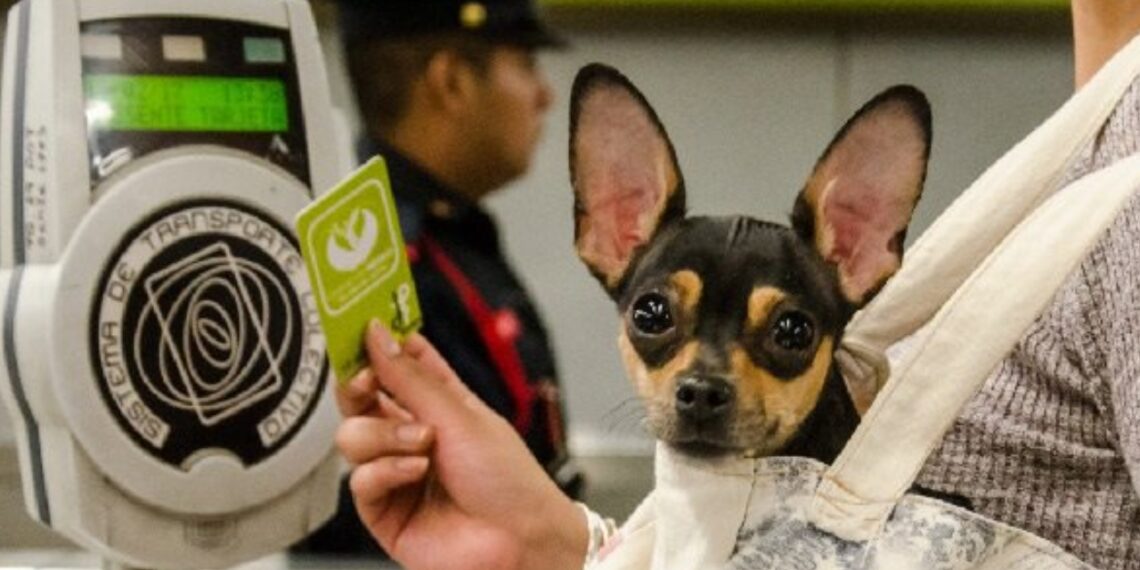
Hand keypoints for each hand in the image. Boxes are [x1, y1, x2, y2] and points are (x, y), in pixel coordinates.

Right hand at [334, 322, 587, 569]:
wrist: (521, 540)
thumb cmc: (509, 479)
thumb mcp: (461, 415)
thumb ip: (411, 378)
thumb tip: (377, 335)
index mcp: (439, 404)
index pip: (399, 362)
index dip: (378, 344)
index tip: (361, 328)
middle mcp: (412, 434)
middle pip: (361, 398)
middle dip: (360, 386)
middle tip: (367, 381)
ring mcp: (395, 472)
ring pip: (353, 436)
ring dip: (385, 434)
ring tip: (422, 444)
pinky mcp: (384, 510)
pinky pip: (360, 479)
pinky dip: (386, 471)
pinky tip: (416, 472)